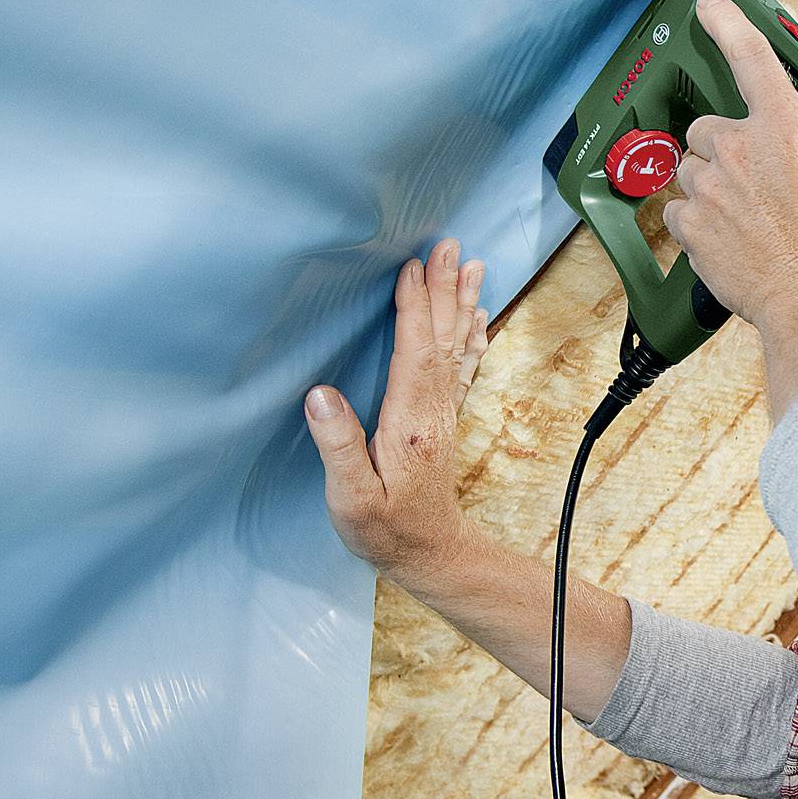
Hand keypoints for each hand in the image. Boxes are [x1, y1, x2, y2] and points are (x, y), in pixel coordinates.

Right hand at [304, 239, 489, 580]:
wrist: (429, 553)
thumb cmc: (384, 529)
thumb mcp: (350, 497)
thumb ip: (338, 446)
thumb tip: (320, 395)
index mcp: (409, 422)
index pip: (414, 353)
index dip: (412, 308)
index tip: (411, 267)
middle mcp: (433, 410)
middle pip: (441, 338)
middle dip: (443, 289)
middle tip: (449, 245)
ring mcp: (441, 413)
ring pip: (456, 346)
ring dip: (462, 304)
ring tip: (471, 265)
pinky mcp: (441, 420)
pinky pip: (461, 367)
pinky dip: (469, 336)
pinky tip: (477, 317)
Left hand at [664, 0, 797, 330]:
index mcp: (786, 126)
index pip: (751, 56)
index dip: (727, 22)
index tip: (709, 5)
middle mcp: (741, 146)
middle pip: (706, 129)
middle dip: (722, 150)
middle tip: (751, 183)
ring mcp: (711, 185)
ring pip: (692, 172)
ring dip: (711, 189)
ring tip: (745, 221)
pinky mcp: (690, 223)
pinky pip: (680, 213)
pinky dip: (698, 225)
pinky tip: (728, 242)